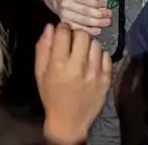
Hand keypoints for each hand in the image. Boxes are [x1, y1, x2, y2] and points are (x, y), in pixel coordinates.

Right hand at [35, 24, 112, 144]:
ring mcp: (95, 73)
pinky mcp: (107, 79)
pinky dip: (99, 57)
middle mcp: (79, 66)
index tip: (62, 32)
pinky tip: (92, 64)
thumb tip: (50, 26)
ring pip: (96, 44)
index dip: (63, 28)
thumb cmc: (52, 95)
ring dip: (88, 46)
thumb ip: (43, 48)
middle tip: (73, 43)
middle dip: (76, 35)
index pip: (64, 31)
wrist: (69, 121)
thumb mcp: (40, 73)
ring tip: (83, 55)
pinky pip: (106, 56)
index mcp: (59, 64)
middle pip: (83, 34)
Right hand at [54, 0, 111, 34]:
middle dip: (99, 14)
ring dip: (97, 23)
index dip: (96, 3)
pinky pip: (79, 29)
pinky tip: (98, 30)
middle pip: (85, 12)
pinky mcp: (65, 24)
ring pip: (83, 21)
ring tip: (107, 22)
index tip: (105, 4)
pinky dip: (89, 31)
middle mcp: (66, 6)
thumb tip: (101, 1)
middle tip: (109, 15)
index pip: (85, 0)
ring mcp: (65, 16)